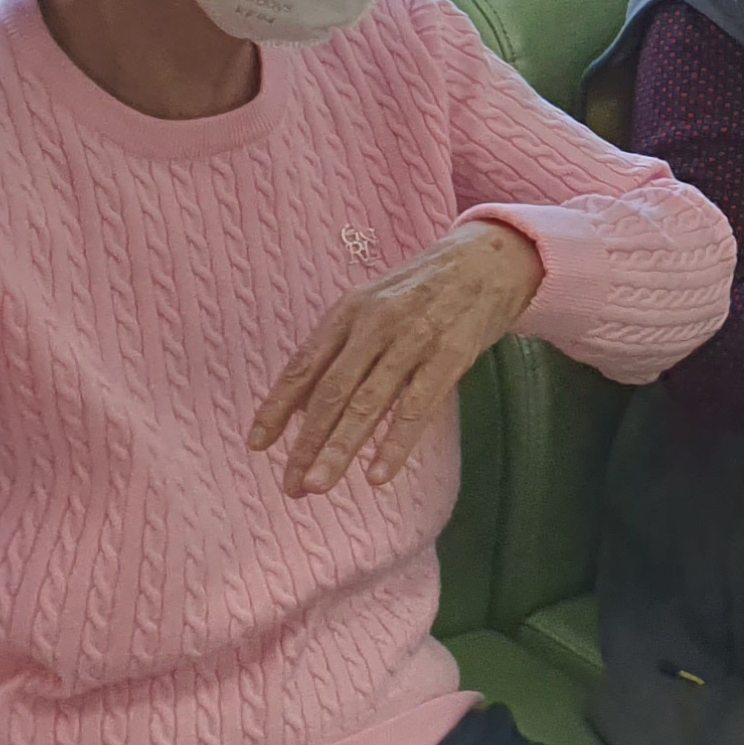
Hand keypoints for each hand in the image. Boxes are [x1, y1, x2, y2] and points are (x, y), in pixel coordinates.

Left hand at [248, 219, 540, 495]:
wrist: (487, 260)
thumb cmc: (423, 290)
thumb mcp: (374, 306)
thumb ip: (339, 351)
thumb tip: (296, 405)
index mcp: (349, 311)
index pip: (304, 365)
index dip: (277, 406)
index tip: (256, 444)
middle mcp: (375, 323)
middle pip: (331, 391)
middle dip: (306, 441)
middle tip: (291, 484)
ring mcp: (413, 338)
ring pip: (368, 403)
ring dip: (340, 448)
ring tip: (319, 485)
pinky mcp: (450, 354)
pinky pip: (416, 407)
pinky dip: (395, 444)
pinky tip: (377, 475)